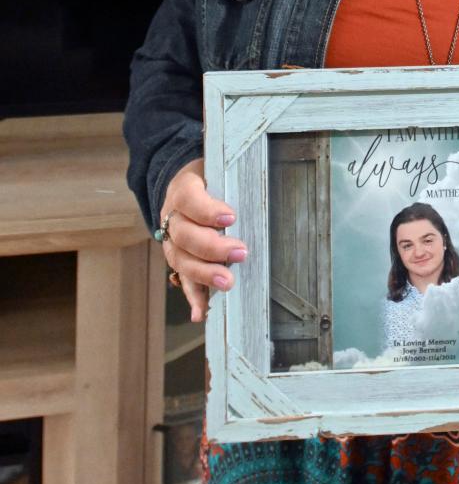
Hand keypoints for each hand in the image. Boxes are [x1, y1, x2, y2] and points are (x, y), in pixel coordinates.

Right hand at [159, 159, 246, 322]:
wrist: (183, 186)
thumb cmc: (210, 179)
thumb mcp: (216, 169)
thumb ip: (231, 179)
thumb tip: (262, 186)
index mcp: (182, 191)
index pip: (189, 200)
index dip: (207, 210)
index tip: (231, 217)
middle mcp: (172, 218)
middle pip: (185, 235)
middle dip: (212, 247)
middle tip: (240, 252)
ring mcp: (172, 242)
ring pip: (182, 260)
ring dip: (204, 273)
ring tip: (227, 282)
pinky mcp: (178, 260)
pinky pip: (183, 280)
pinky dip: (192, 297)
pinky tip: (200, 313)